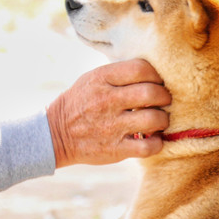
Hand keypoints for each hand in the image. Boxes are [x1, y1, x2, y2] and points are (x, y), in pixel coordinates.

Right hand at [46, 59, 171, 166]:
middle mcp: (106, 101)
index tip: (156, 82)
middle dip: (164, 97)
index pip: (141, 68)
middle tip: (163, 101)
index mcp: (101, 79)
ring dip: (163, 120)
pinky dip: (157, 143)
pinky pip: (148, 146)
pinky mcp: (115, 149)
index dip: (156, 75)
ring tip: (159, 120)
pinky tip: (152, 139)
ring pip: (154, 119)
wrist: (54, 135)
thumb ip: (118, 74)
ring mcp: (111, 126)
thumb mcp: (91, 80)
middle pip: (151, 92)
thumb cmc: (79, 103)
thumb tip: (152, 71)